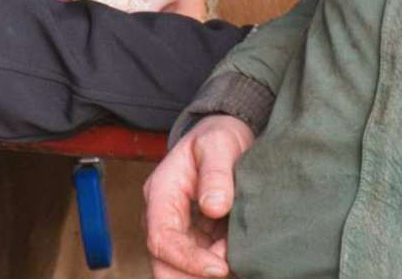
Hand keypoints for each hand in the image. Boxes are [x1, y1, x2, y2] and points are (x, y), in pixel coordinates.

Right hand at [145, 115, 254, 277]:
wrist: (224, 138)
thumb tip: (214, 206)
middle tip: (229, 270)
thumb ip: (216, 173)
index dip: (188, 260)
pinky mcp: (196, 241)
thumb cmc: (218, 137)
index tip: (221, 268)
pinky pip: (201, 266)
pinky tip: (240, 257)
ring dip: (208, 272)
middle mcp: (163, 217)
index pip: (162, 238)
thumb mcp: (219, 143)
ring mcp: (179, 231)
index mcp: (161, 193)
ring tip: (239, 256)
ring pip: (182, 271)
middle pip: (163, 264)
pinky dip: (220, 268)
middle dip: (192, 276)